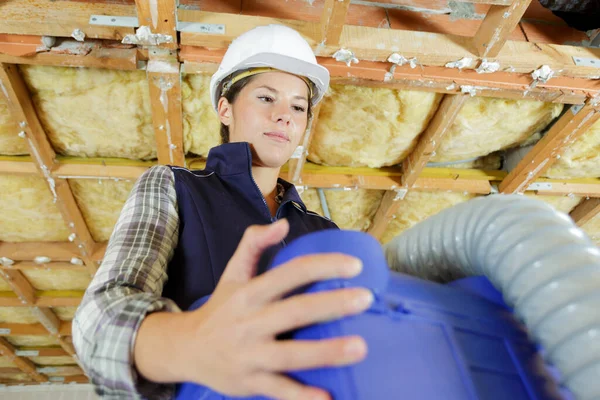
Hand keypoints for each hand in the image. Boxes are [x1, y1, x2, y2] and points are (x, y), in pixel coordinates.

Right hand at [177, 219, 372, 399]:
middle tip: (366, 299)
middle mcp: (249, 323)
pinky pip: (278, 391)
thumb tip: (283, 223)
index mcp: (249, 293)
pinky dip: (301, 397)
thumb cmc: (221, 308)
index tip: (355, 266)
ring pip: (290, 354)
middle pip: (294, 311)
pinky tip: (328, 399)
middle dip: (331, 305)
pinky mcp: (249, 384)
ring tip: (361, 347)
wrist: (186, 350)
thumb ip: (253, 244)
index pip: (289, 273)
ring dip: (325, 352)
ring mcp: (249, 355)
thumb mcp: (232, 273)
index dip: (321, 266)